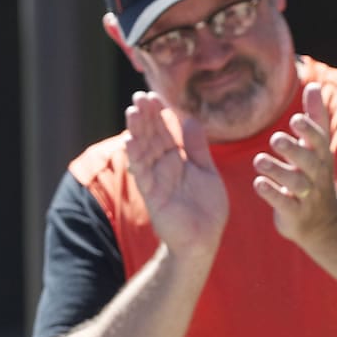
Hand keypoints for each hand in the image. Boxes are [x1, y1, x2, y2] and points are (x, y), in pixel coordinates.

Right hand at [125, 91, 226, 260]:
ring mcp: (156, 180)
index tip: (154, 96)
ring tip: (131, 110)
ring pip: (144, 151)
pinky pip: (142, 173)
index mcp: (177, 159)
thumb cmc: (206, 209)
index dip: (160, 114)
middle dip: (146, 116)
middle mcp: (164, 167)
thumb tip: (190, 118)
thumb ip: (197, 147)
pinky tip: (130, 140)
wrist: (204, 241)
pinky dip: (136, 157)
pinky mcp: (152, 195)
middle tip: (139, 95)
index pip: (165, 131)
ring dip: (137, 131)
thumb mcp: (207, 171)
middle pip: (152, 136)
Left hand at [252, 82, 336, 246]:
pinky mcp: (296, 214)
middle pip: (310, 161)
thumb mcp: (318, 148)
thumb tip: (315, 86)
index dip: (309, 131)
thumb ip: (316, 118)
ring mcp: (308, 196)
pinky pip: (285, 204)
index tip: (295, 119)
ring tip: (259, 160)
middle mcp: (317, 175)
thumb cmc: (315, 176)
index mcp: (321, 156)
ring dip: (278, 171)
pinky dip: (272, 194)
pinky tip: (258, 184)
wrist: (322, 222)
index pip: (320, 141)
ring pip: (296, 184)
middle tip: (275, 139)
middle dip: (294, 149)